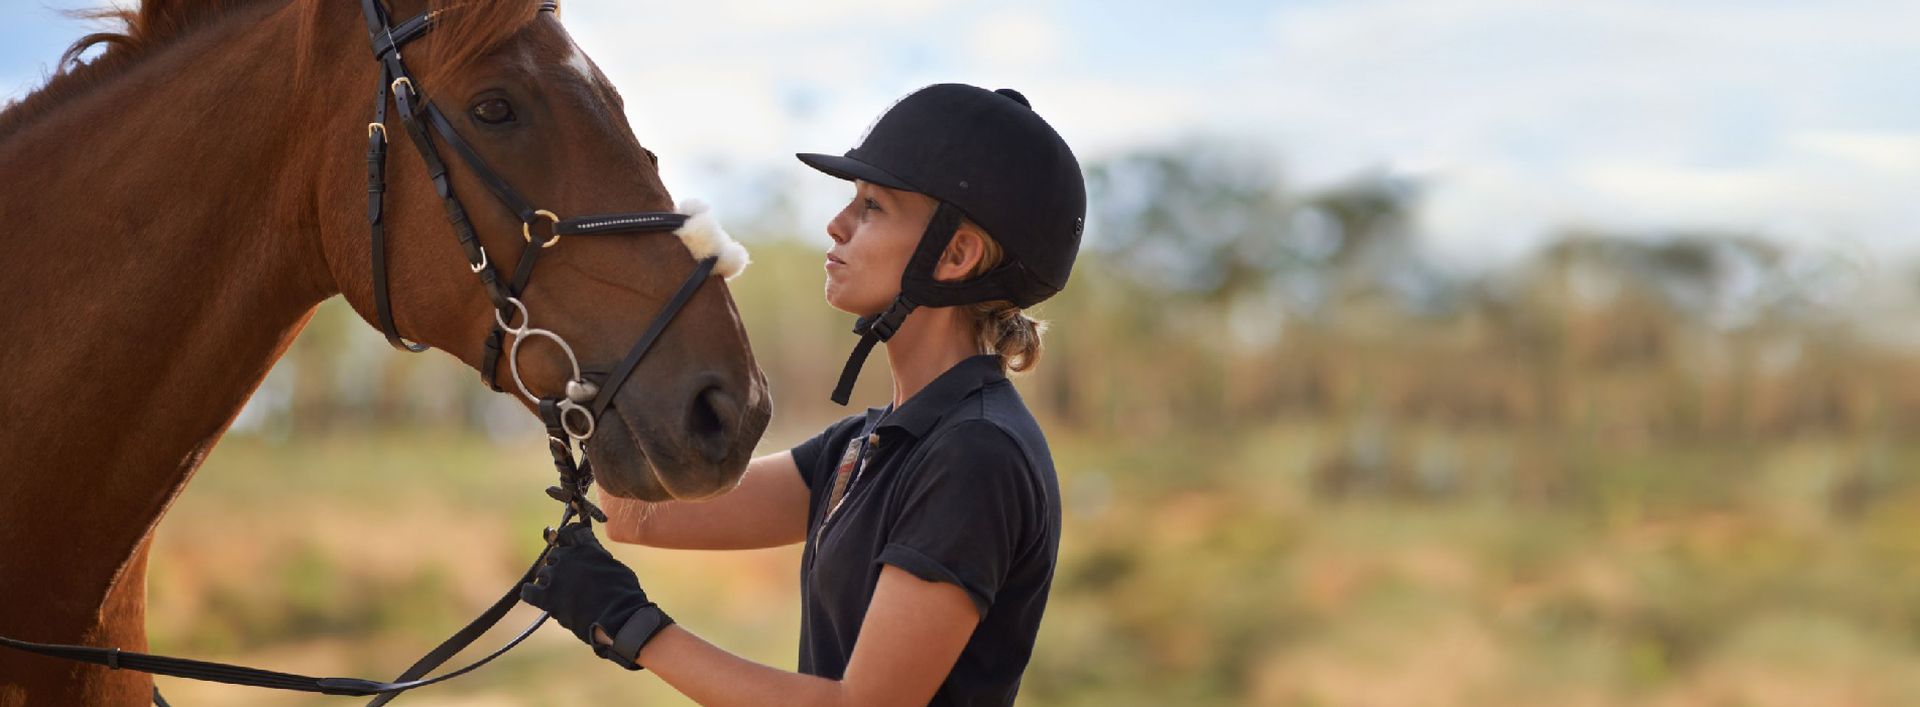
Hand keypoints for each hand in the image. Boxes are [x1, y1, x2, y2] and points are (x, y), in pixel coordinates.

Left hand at [521, 523, 673, 669]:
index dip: (569, 539)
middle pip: (554, 555)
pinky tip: (536, 597)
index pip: (571, 533)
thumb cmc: (624, 594)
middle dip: (560, 566)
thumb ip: (599, 558)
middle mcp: (568, 557)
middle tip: (570, 580)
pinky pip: (529, 592)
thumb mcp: (615, 566)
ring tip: (562, 595)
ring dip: (550, 582)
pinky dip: (531, 593)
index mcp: (587, 547)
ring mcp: (556, 576)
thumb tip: (593, 556)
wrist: (620, 617)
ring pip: (543, 574)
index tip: (569, 545)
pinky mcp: (548, 597)